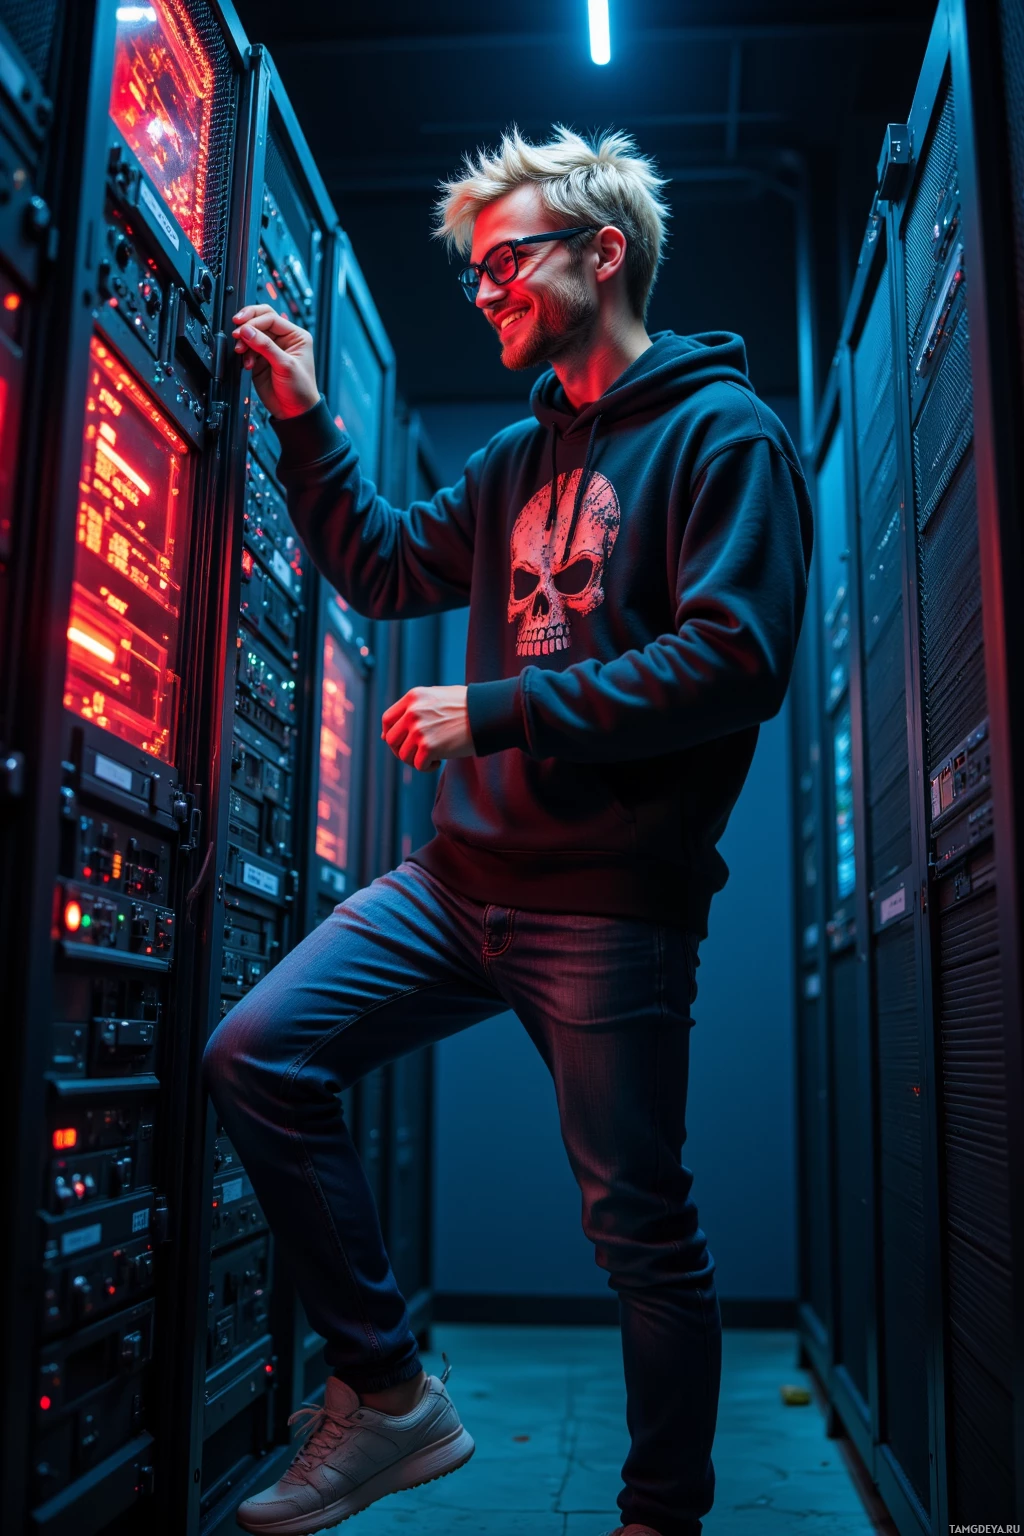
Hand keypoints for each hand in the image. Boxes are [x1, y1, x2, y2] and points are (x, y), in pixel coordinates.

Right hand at [230, 303, 319, 418]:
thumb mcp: (285, 365)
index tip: (242, 328)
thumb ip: (265, 346)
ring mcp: (270, 349)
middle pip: (260, 320)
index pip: (271, 319)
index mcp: (296, 336)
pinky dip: (243, 354)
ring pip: (251, 334)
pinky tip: (247, 363)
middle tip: (236, 331)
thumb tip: (247, 330)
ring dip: (243, 341)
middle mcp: (283, 340)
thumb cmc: (300, 390)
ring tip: (241, 351)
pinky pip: (247, 349)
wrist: (294, 412)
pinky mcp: (260, 360)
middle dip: (246, 324)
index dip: (254, 321)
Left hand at [381, 686, 473, 771]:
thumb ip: (415, 709)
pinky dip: (427, 768)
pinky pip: (418, 765)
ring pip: (403, 755)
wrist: (488, 713)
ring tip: (432, 757)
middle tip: (416, 754)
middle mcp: (412, 712)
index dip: (389, 734)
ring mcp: (419, 730)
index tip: (398, 742)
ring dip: (415, 760)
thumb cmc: (467, 706)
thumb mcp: (437, 697)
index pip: (387, 719)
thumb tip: (385, 734)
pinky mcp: (429, 747)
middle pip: (392, 740)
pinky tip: (438, 762)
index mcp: (413, 697)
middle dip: (401, 750)